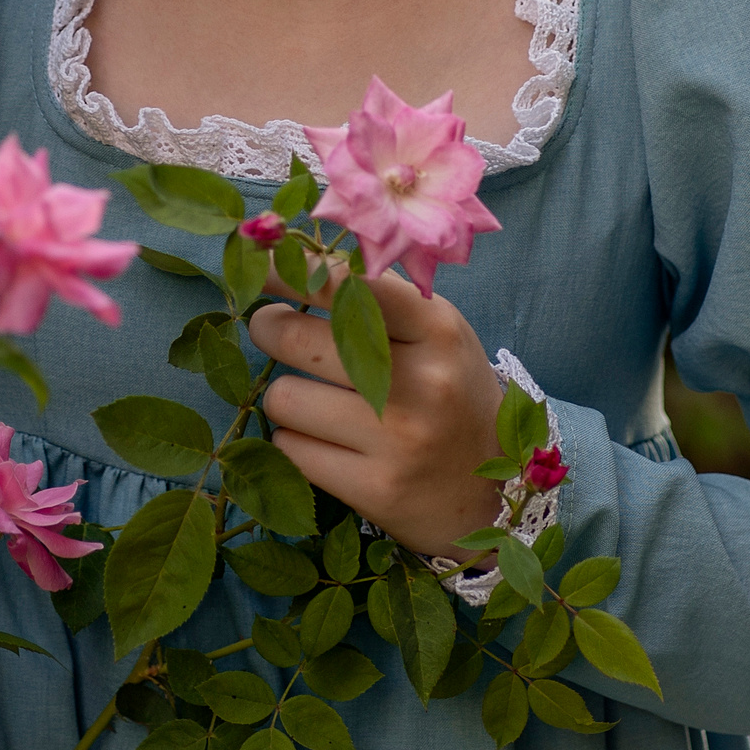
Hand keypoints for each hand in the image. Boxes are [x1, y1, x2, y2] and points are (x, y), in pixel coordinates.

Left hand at [250, 271, 506, 561]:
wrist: (495, 494)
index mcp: (437, 328)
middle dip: (268, 328)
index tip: (255, 264)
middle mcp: (422, 381)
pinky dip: (295, 443)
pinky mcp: (377, 491)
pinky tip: (326, 444)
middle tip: (273, 328)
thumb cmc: (450, 395)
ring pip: (282, 397)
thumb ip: (377, 297)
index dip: (287, 270)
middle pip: (294, 337)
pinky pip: (289, 450)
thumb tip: (294, 256)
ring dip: (286, 396)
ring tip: (316, 402)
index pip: (345, 283)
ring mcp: (399, 440)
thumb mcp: (435, 334)